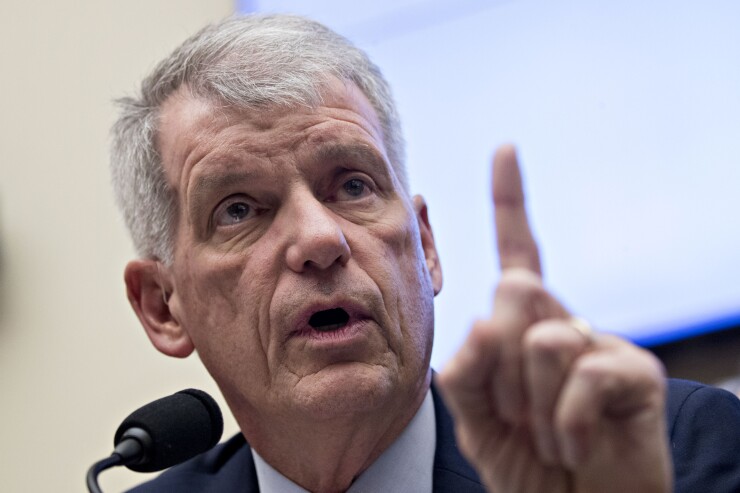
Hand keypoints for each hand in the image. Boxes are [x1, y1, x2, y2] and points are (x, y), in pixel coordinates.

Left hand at [437, 145, 671, 492]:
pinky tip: (574, 445)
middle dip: (499, 363)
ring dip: (530, 402)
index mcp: (526, 325)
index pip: (518, 250)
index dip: (510, 201)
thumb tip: (480, 321)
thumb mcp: (478, 420)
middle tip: (514, 413)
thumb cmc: (528, 463)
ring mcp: (602, 343)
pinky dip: (564, 424)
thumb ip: (466, 374)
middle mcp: (565, 320)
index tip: (505, 150)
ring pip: (543, 337)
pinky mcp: (636, 372)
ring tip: (548, 433)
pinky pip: (583, 374)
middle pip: (515, 289)